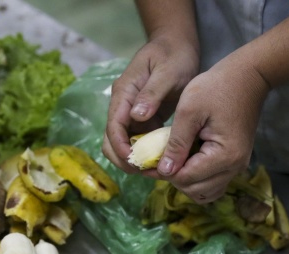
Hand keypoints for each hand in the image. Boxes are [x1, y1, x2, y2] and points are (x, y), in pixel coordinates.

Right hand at [102, 34, 198, 173]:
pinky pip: (139, 141)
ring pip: (123, 143)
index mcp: (124, 93)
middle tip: (145, 172)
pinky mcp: (143, 119)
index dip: (121, 147)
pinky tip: (161, 161)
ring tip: (154, 170)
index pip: (114, 126)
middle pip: (112, 139)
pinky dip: (146, 154)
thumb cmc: (173, 55)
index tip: (135, 162)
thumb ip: (151, 93)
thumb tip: (136, 116)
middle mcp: (123, 105)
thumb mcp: (167, 72)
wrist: (177, 45)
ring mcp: (131, 113)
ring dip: (134, 159)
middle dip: (124, 159)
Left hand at [159, 49, 270, 201]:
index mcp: (224, 155)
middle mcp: (234, 167)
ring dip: (185, 182)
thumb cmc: (216, 87)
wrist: (247, 77)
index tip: (146, 161)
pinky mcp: (235, 162)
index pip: (186, 178)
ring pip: (204, 192)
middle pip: (195, 190)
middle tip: (156, 161)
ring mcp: (237, 167)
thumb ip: (176, 142)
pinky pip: (213, 183)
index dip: (163, 172)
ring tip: (171, 161)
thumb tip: (164, 171)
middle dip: (173, 178)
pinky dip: (197, 179)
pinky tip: (186, 161)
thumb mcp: (189, 110)